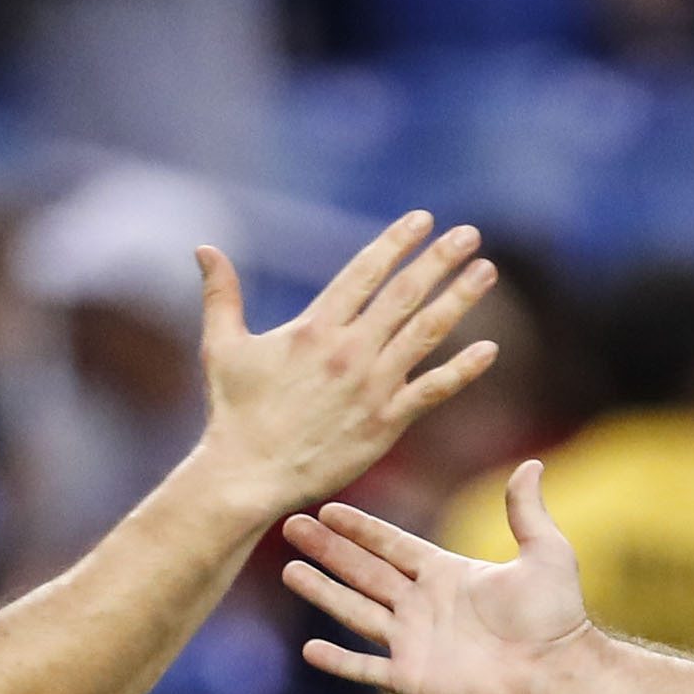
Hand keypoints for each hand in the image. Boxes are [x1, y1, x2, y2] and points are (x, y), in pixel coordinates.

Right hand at [197, 212, 498, 518]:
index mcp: (315, 327)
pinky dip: (462, 370)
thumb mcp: (221, 346)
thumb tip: (203, 248)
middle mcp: (349, 350)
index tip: (424, 219)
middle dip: (439, 260)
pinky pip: (432, 390)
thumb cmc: (233, 413)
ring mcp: (371, 386)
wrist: (247, 475)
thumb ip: (221, 294)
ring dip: (459, 299)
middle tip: (469, 234)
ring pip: (426, 333)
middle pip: (404, 294)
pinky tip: (489, 350)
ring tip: (486, 272)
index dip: (396, 242)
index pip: (365, 272)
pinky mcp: (385, 423)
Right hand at [281, 460, 596, 693]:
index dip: (360, 528)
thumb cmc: (557, 616)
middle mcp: (423, 605)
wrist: (559, 674)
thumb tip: (532, 464)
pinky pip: (366, 668)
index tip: (327, 508)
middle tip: (291, 525)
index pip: (391, 545)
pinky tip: (310, 648)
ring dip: (323, 592)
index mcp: (446, 573)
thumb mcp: (544, 553)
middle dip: (327, 550)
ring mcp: (415, 643)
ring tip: (289, 571)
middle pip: (364, 571)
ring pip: (356, 612)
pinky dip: (338, 661)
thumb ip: (526, 511)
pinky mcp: (413, 679)